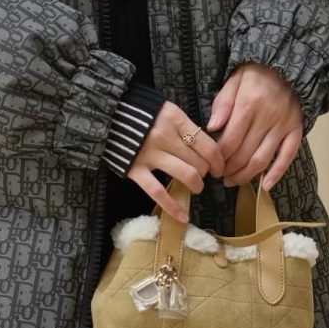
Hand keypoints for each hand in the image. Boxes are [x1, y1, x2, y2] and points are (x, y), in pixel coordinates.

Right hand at [126, 101, 223, 221]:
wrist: (110, 113)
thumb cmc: (144, 112)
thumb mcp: (168, 110)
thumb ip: (186, 126)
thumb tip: (207, 148)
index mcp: (175, 120)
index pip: (207, 145)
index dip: (218, 161)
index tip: (219, 167)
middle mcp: (165, 137)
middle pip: (198, 162)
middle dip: (205, 172)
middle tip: (204, 174)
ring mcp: (150, 155)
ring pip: (185, 175)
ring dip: (196, 185)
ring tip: (196, 187)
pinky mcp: (135, 170)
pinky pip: (157, 192)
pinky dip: (172, 206)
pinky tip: (183, 217)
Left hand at [203, 63, 303, 190]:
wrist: (289, 63)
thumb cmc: (257, 72)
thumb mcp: (234, 80)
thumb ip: (223, 103)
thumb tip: (212, 128)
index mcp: (249, 105)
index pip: (230, 139)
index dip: (219, 156)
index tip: (210, 164)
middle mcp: (267, 118)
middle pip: (245, 153)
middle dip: (229, 169)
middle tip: (219, 176)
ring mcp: (284, 126)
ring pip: (263, 159)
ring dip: (246, 175)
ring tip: (233, 182)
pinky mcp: (297, 130)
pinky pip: (288, 156)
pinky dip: (277, 173)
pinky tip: (265, 186)